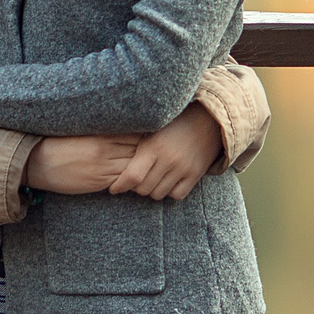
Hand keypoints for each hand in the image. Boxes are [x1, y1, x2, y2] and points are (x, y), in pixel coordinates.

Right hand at [23, 133, 143, 194]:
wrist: (37, 162)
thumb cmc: (59, 144)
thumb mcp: (83, 131)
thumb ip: (104, 132)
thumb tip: (126, 130)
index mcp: (101, 133)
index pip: (135, 132)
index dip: (146, 135)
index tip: (152, 136)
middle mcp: (105, 148)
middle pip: (138, 149)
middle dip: (148, 150)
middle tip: (157, 152)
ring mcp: (103, 166)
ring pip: (134, 166)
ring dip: (142, 166)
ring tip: (149, 166)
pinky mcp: (98, 181)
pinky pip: (123, 180)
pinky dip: (131, 179)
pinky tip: (134, 177)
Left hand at [109, 101, 224, 200]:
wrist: (206, 119)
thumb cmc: (172, 123)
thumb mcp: (150, 129)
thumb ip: (133, 145)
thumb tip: (106, 158)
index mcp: (153, 147)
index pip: (132, 176)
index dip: (119, 186)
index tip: (113, 189)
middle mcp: (168, 160)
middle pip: (143, 189)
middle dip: (136, 187)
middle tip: (136, 179)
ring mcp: (183, 168)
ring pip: (158, 194)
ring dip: (152, 190)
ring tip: (151, 179)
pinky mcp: (195, 174)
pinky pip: (176, 195)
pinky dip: (169, 192)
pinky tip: (167, 181)